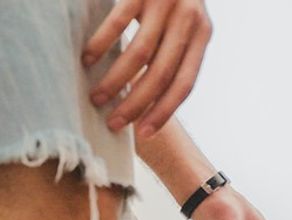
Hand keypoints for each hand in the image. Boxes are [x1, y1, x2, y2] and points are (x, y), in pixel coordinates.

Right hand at [83, 0, 212, 137]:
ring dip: (115, 79)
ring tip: (96, 96)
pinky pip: (118, 21)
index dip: (164, 111)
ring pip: (139, 53)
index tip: (144, 133)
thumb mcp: (188, 23)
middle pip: (161, 74)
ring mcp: (165, 4)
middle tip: (114, 122)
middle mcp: (188, 21)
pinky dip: (101, 43)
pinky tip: (87, 59)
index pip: (185, 84)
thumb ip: (178, 51)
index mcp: (203, 36)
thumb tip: (155, 95)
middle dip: (136, 103)